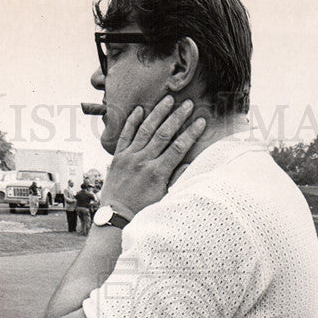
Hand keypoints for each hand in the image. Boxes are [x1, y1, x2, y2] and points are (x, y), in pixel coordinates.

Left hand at [100, 96, 205, 219]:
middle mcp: (143, 161)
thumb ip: (176, 180)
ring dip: (157, 113)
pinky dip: (132, 122)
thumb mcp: (164, 199)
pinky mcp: (117, 157)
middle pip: (164, 134)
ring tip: (168, 99)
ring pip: (145, 130)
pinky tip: (140, 110)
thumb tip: (188, 163)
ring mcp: (129, 157)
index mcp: (157, 173)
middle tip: (187, 103)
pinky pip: (125, 135)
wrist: (116, 218)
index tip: (201, 121)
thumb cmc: (143, 212)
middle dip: (177, 117)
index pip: (178, 147)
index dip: (191, 133)